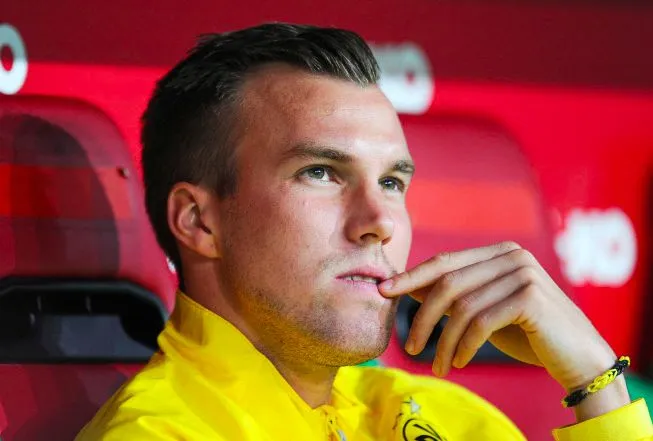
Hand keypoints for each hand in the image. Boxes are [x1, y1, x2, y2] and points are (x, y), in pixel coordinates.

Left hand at [379, 242, 622, 396]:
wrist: (578, 358)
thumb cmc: (527, 333)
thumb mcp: (484, 308)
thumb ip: (454, 294)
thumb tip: (405, 285)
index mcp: (498, 252)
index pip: (444, 262)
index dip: (411, 276)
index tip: (383, 292)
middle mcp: (511, 255)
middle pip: (447, 283)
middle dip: (421, 316)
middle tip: (408, 346)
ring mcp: (523, 273)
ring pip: (462, 307)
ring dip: (443, 342)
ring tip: (437, 366)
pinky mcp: (531, 297)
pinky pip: (481, 323)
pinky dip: (464, 346)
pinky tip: (460, 363)